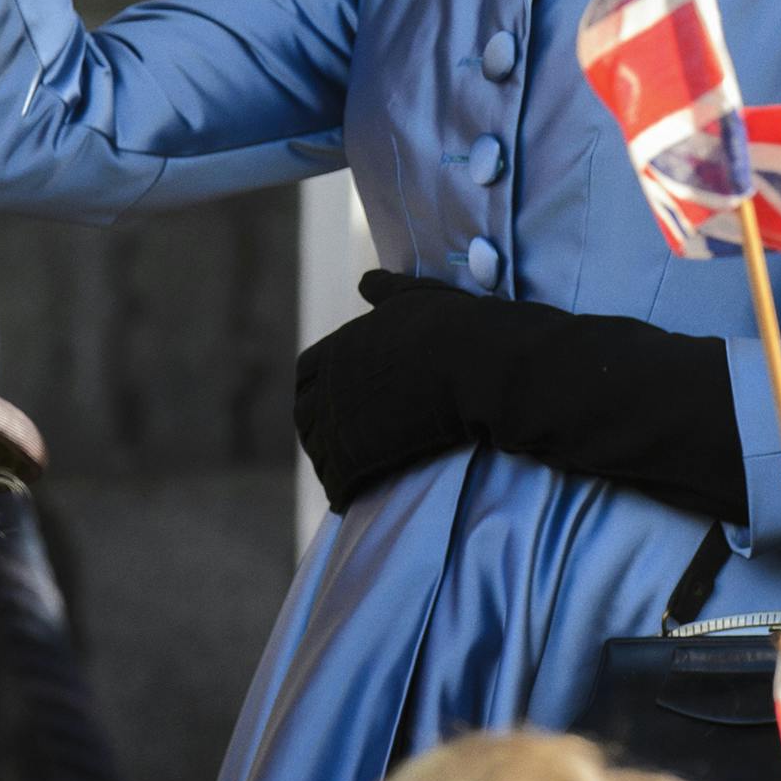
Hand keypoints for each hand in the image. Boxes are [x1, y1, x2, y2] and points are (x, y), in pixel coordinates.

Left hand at [292, 270, 485, 510]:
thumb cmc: (452, 326)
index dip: (317, 390)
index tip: (332, 402)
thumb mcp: (413, 296)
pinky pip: (337, 480)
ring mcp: (340, 420)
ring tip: (343, 476)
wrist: (475, 365)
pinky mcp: (357, 454)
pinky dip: (339, 490)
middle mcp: (329, 384)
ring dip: (326, 463)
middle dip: (316, 429)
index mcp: (338, 346)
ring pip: (318, 451)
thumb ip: (384, 290)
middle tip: (336, 444)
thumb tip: (365, 281)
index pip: (307, 373)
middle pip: (305, 416)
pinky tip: (349, 498)